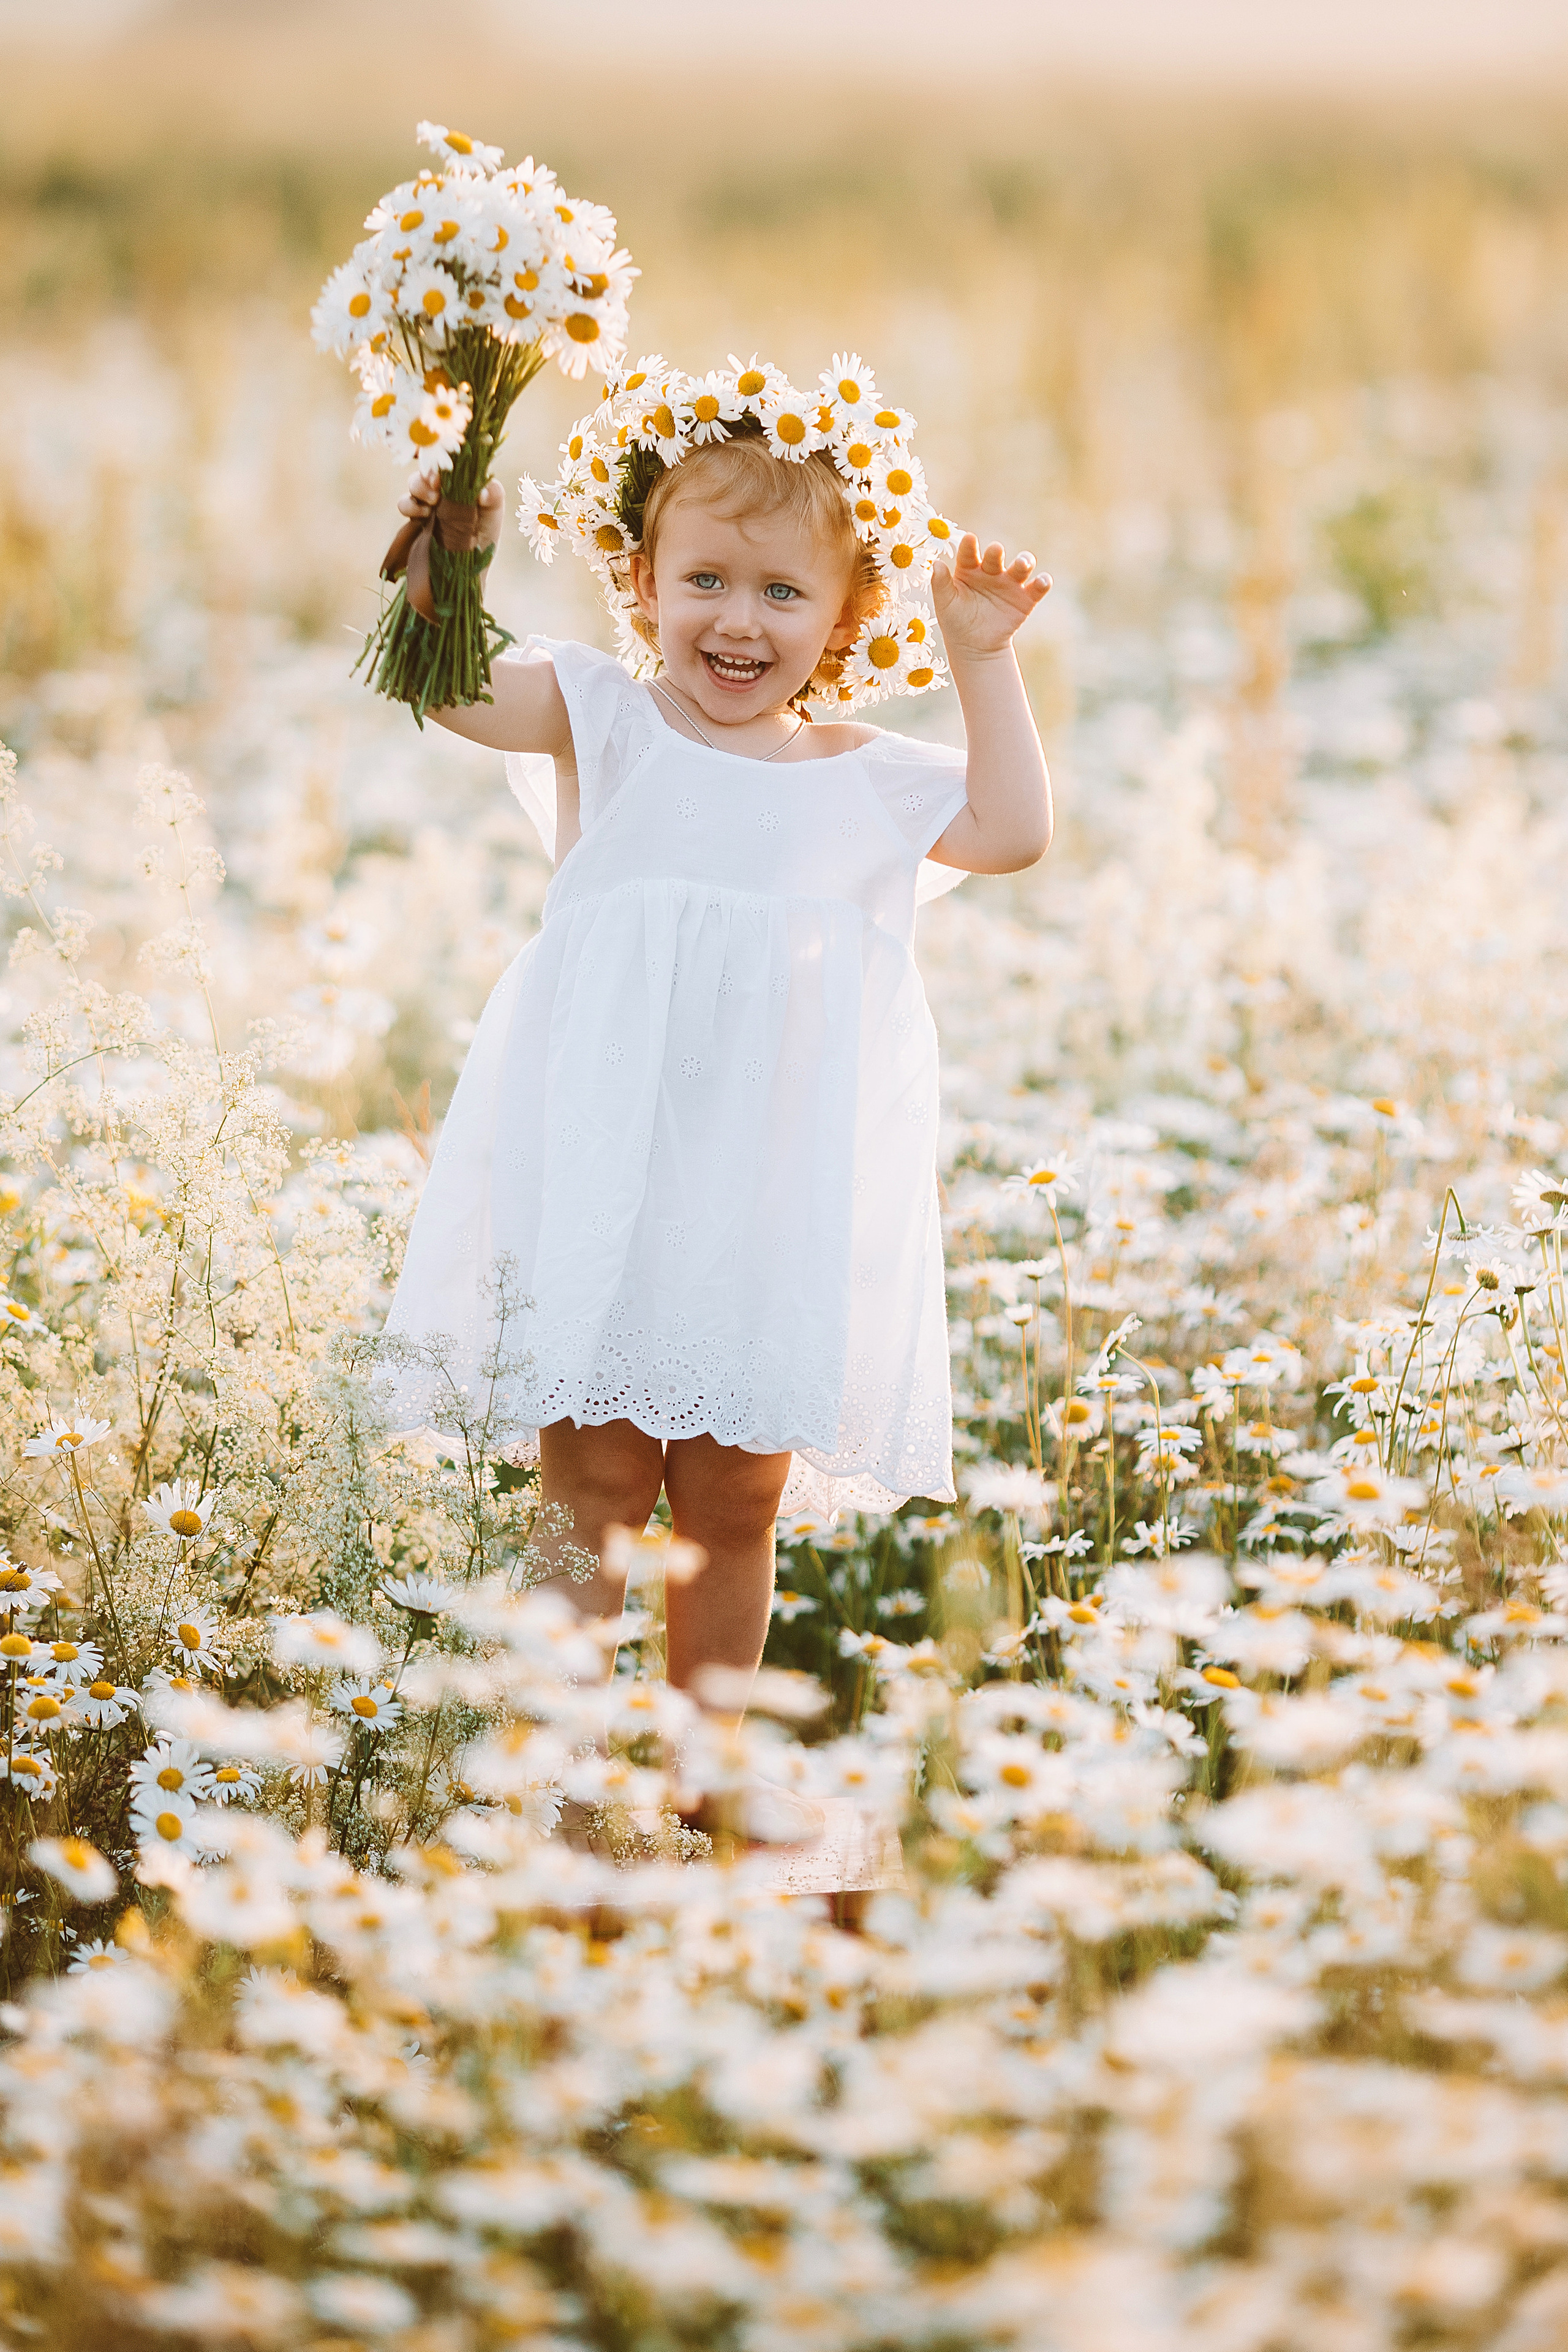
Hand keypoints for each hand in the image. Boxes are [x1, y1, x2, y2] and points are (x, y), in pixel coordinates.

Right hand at [397, 469, 503, 550]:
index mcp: (465, 484)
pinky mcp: (416, 518)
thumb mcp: (493, 518)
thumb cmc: (483, 543)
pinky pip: (404, 503)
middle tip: (436, 490)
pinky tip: (422, 517)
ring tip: (432, 505)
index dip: (446, 462)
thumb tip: (482, 491)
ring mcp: (430, 503)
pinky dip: (409, 505)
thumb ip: (493, 498)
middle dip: (430, 475)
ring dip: (419, 487)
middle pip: (431, 468)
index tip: (447, 473)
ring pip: (415, 482)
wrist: (464, 574)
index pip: (452, 461)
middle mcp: (446, 490)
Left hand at [930, 534, 1050, 661]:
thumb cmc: (956, 621)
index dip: (969, 545)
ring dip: (1025, 561)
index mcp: (969, 569)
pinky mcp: (1025, 598)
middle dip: (997, 552)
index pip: (968, 553)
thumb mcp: (945, 604)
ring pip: (1021, 566)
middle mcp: (991, 571)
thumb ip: (940, 584)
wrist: (974, 647)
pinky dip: (1043, 582)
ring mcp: (1009, 583)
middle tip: (996, 550)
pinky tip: (1043, 581)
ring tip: (1023, 564)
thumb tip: (935, 563)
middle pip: (996, 556)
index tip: (969, 538)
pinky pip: (1037, 587)